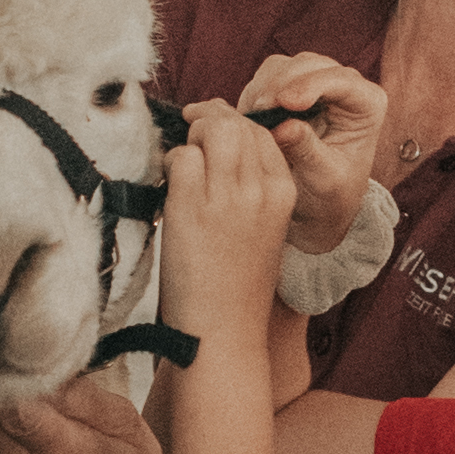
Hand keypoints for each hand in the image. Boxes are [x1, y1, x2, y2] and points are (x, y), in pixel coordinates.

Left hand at [159, 99, 298, 350]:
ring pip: (211, 131)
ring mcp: (227, 198)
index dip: (234, 126)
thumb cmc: (236, 286)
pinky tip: (170, 189)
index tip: (213, 136)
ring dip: (191, 138)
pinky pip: (182, 158)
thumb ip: (251, 189)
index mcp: (284, 194)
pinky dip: (171, 164)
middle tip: (191, 136)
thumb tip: (219, 149)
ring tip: (182, 164)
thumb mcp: (262, 230)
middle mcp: (260, 190)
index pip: (262, 133)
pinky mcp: (191, 207)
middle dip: (209, 122)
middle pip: (236, 125)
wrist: (221, 331)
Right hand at [232, 47, 386, 259]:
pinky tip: (250, 120)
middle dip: (280, 84)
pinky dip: (254, 95)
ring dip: (263, 88)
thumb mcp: (324, 178)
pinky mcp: (290, 87)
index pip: (342, 80)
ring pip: (283, 66)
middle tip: (258, 112)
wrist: (318, 203)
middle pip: (308, 64)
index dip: (311, 85)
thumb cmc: (331, 193)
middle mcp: (344, 86)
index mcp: (367, 104)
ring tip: (253, 121)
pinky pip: (266, 78)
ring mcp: (315, 82)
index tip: (285, 102)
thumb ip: (306, 150)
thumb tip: (282, 127)